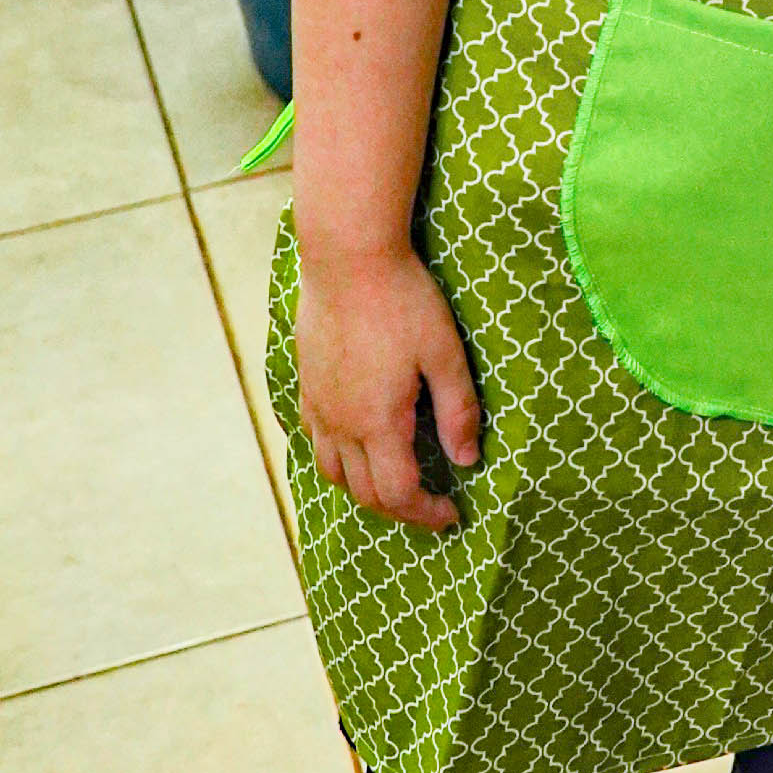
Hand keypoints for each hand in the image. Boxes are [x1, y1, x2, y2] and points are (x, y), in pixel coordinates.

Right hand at [295, 241, 482, 529]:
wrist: (348, 257)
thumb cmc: (404, 301)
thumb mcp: (446, 355)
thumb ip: (458, 412)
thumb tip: (467, 460)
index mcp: (378, 423)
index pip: (397, 494)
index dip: (425, 515)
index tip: (452, 515)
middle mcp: (340, 423)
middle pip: (364, 493)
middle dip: (401, 511)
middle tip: (431, 508)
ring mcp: (317, 404)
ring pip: (333, 472)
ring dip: (365, 490)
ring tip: (396, 482)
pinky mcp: (305, 384)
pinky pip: (316, 440)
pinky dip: (339, 459)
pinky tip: (360, 443)